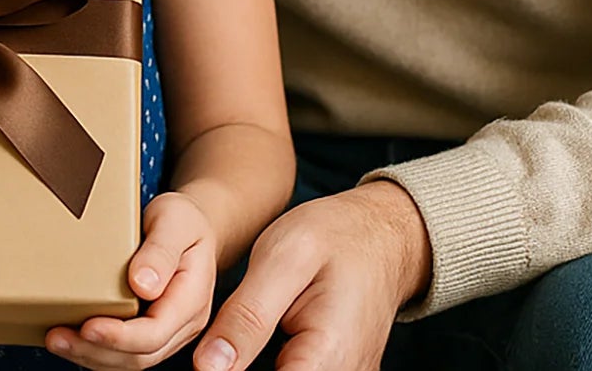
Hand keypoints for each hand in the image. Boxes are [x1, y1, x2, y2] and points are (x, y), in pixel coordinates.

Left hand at [47, 191, 217, 367]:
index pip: (155, 332)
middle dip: (96, 350)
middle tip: (57, 337)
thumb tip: (143, 286)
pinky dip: (96, 349)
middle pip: (140, 355)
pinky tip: (72, 338)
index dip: (120, 336)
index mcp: (191, 299)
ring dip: (91, 355)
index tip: (88, 327)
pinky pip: (124, 350)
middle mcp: (182, 323)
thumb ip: (161, 251)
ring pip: (130, 359)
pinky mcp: (151, 329)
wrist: (193, 226)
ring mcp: (168, 331)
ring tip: (56, 340)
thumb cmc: (183, 220)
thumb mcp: (176, 221)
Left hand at [191, 181, 430, 370]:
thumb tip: (207, 367)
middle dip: (243, 363)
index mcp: (327, 356)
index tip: (215, 355)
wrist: (383, 233)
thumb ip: (246, 318)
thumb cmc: (332, 237)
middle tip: (238, 326)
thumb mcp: (281, 260)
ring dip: (260, 360)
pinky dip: (282, 360)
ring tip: (251, 324)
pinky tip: (266, 333)